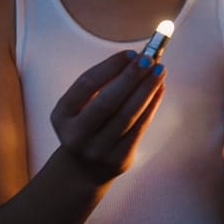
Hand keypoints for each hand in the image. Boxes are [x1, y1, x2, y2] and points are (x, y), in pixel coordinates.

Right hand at [51, 50, 165, 182]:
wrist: (82, 170)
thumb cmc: (87, 125)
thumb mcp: (81, 106)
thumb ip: (103, 82)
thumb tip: (136, 58)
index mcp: (62, 115)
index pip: (86, 84)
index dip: (110, 66)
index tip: (131, 53)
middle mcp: (76, 134)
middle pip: (107, 102)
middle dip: (130, 78)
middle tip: (150, 59)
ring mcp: (97, 150)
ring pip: (127, 116)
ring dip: (146, 90)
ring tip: (160, 71)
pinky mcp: (118, 159)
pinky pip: (139, 128)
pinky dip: (151, 106)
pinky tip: (159, 90)